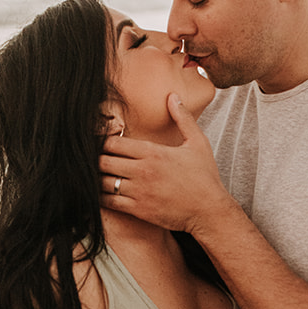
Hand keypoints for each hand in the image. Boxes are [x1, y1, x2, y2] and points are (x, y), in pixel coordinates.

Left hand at [99, 95, 230, 234]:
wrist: (209, 212)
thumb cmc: (205, 178)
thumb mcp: (198, 143)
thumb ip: (183, 118)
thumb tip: (173, 96)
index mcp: (153, 152)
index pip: (112, 143)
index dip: (103, 142)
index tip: (105, 143)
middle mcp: (142, 171)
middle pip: (102, 161)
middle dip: (97, 160)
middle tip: (98, 161)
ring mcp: (139, 192)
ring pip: (102, 182)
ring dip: (98, 178)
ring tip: (99, 176)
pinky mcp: (138, 210)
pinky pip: (109, 202)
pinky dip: (101, 197)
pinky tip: (104, 194)